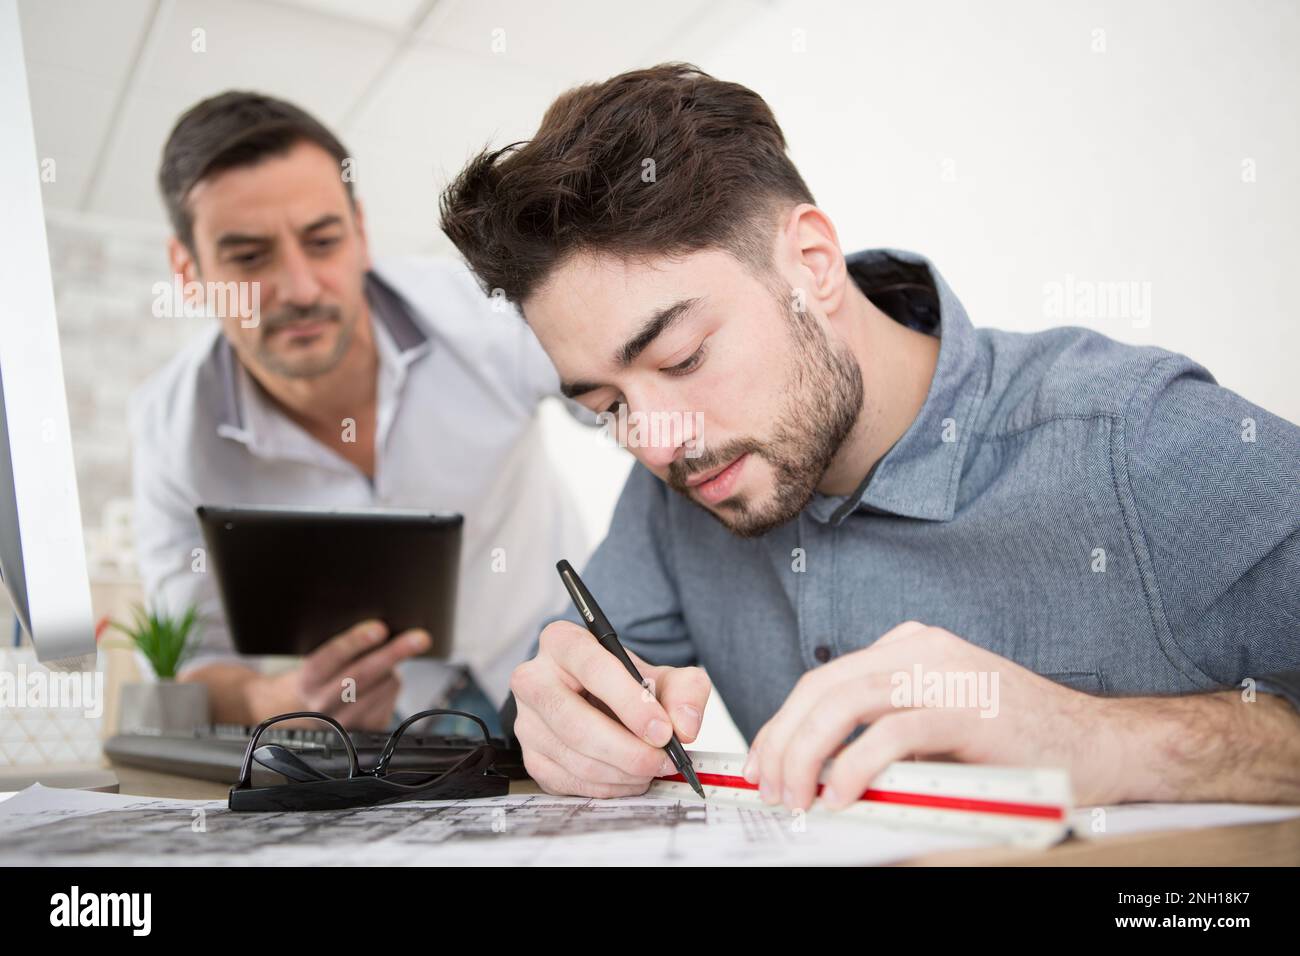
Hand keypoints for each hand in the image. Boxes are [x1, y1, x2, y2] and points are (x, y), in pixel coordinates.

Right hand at [248, 619, 431, 730]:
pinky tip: (384, 680)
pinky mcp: (363, 733)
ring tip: (389, 658)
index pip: (330, 658)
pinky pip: (390, 704)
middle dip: (394, 654)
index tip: (379, 628)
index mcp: (307, 681)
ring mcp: (343, 723)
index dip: (356, 642)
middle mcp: (322, 705)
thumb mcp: (314, 660)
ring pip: (382, 688)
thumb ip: (340, 649)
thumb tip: (379, 629)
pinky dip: (392, 686)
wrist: (294, 712)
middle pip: (363, 676)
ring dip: (393, 669)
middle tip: (419, 638)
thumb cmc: (313, 677)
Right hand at [510, 620, 711, 796]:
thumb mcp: (663, 675)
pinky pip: (570, 781)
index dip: (630, 702)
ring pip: (574, 757)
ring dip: (623, 772)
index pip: (592, 667)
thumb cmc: (626, 684)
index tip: (662, 730)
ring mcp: (527, 721)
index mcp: (563, 642)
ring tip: (652, 767)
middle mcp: (534, 679)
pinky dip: (608, 787)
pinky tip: (630, 777)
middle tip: (663, 760)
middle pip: (575, 723)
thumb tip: (685, 726)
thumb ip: (685, 691)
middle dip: (628, 750)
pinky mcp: (530, 757)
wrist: (601, 701)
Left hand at [744, 621, 1121, 810]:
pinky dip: (854, 768)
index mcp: (910, 647)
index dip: (784, 722)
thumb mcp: (941, 726)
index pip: (825, 680)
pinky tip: (840, 796)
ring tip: (796, 797)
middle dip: (782, 740)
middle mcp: (920, 650)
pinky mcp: (964, 708)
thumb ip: (888, 732)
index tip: (763, 762)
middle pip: (822, 687)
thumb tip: (822, 772)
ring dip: (806, 755)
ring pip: (843, 703)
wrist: (1104, 747)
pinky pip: (890, 734)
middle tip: (768, 787)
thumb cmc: (1022, 744)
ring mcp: (943, 673)